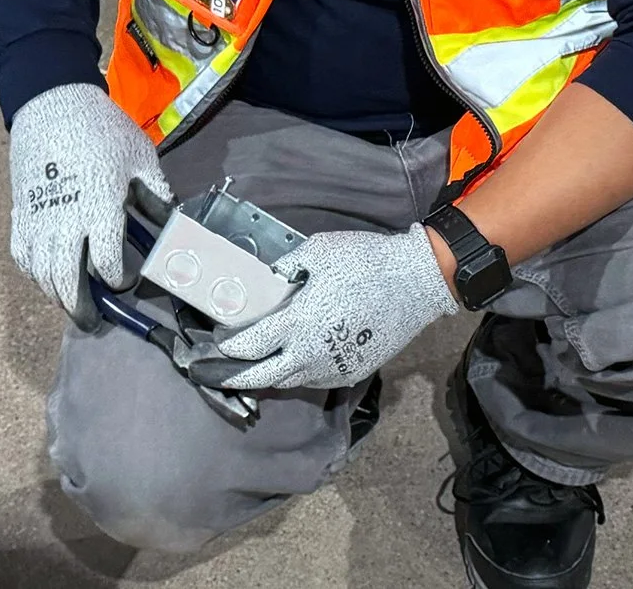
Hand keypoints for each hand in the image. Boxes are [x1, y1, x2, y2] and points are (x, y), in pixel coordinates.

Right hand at [9, 82, 171, 328]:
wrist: (51, 104)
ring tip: (72, 305)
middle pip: (67, 282)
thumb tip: (172, 221)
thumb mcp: (140, 157)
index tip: (126, 282)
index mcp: (100, 210)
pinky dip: (33, 275)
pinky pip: (22, 257)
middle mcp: (66, 223)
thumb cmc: (102, 129)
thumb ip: (156, 194)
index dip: (118, 282)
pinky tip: (46, 278)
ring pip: (41, 276)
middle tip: (94, 321)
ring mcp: (38, 220)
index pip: (108, 265)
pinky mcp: (19, 213)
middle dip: (82, 308)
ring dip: (56, 297)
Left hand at [212, 225, 460, 390]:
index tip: (218, 340)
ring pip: (289, 382)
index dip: (229, 345)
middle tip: (219, 372)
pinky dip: (298, 374)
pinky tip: (295, 362)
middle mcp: (310, 353)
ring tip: (255, 368)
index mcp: (298, 323)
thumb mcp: (318, 250)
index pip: (250, 345)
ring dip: (269, 376)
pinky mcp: (351, 372)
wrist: (414, 282)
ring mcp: (332, 368)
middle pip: (263, 376)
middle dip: (236, 376)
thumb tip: (272, 277)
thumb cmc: (365, 262)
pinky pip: (314, 379)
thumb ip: (288, 266)